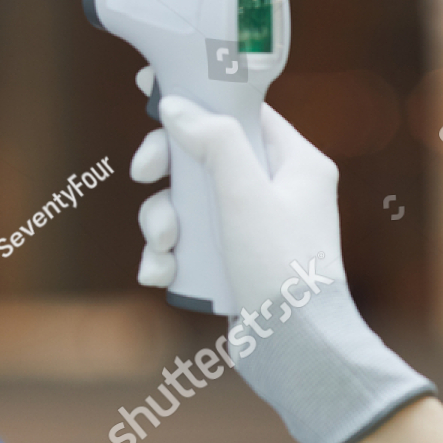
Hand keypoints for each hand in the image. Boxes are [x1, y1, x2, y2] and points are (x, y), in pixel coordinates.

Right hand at [129, 66, 435, 442]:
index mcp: (295, 163)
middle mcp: (276, 191)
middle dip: (168, 171)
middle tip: (145, 174)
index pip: (241, 112)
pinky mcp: (232, 263)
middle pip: (202, 155)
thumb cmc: (283, 271)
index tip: (153, 89)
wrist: (298, 353)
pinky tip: (160, 272)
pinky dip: (168, 255)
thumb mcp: (246, 195)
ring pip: (186, 202)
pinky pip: (187, 243)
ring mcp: (252, 228)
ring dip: (162, 220)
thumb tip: (178, 106)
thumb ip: (215, 142)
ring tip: (165, 246)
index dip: (197, 98)